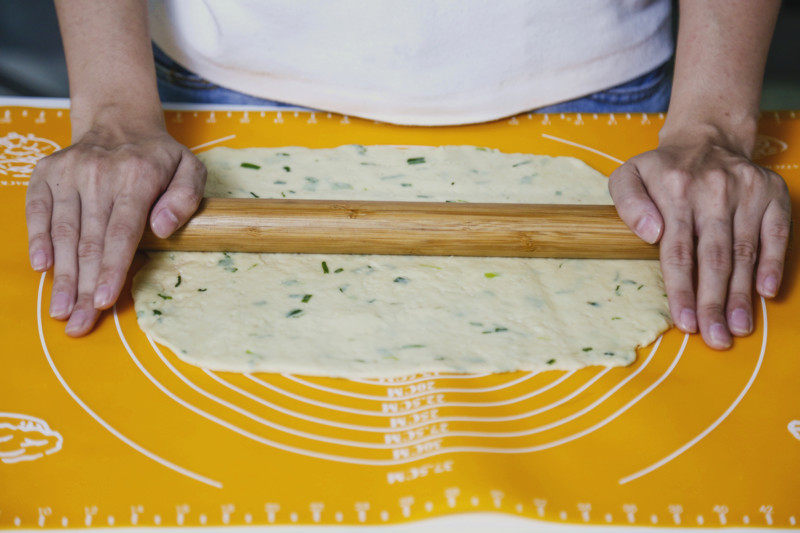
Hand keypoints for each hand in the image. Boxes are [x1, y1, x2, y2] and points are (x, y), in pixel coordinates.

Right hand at [26, 115, 205, 336]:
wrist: (120, 121)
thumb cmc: (160, 157)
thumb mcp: (190, 169)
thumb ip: (186, 198)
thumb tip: (162, 228)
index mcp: (137, 176)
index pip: (121, 231)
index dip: (110, 269)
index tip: (102, 302)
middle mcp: (98, 173)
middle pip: (89, 240)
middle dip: (82, 287)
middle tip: (78, 324)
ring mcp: (68, 172)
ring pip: (63, 231)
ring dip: (61, 275)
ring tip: (60, 310)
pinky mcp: (46, 173)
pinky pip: (38, 210)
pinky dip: (38, 239)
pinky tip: (42, 268)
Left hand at [609, 129, 790, 348]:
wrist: (705, 139)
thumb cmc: (661, 170)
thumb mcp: (628, 175)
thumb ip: (627, 202)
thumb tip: (649, 233)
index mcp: (675, 189)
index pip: (678, 251)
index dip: (682, 290)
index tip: (685, 323)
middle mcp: (713, 190)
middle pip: (714, 258)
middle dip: (714, 303)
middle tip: (716, 339)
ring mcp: (747, 191)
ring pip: (745, 251)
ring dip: (742, 294)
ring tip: (738, 327)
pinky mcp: (772, 193)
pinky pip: (776, 233)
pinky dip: (773, 263)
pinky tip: (767, 293)